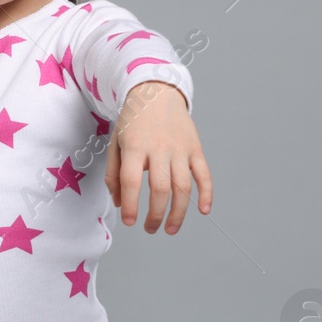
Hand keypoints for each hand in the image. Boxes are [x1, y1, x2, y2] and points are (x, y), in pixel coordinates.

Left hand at [106, 81, 212, 233]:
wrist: (156, 93)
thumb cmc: (132, 122)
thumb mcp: (115, 142)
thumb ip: (114, 173)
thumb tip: (119, 202)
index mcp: (135, 146)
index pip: (131, 181)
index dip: (130, 205)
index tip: (130, 222)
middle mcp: (159, 148)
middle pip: (160, 188)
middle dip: (155, 214)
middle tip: (150, 229)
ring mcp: (180, 148)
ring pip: (183, 186)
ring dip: (178, 212)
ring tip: (170, 228)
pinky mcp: (195, 148)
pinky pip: (204, 174)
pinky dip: (207, 193)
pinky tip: (204, 211)